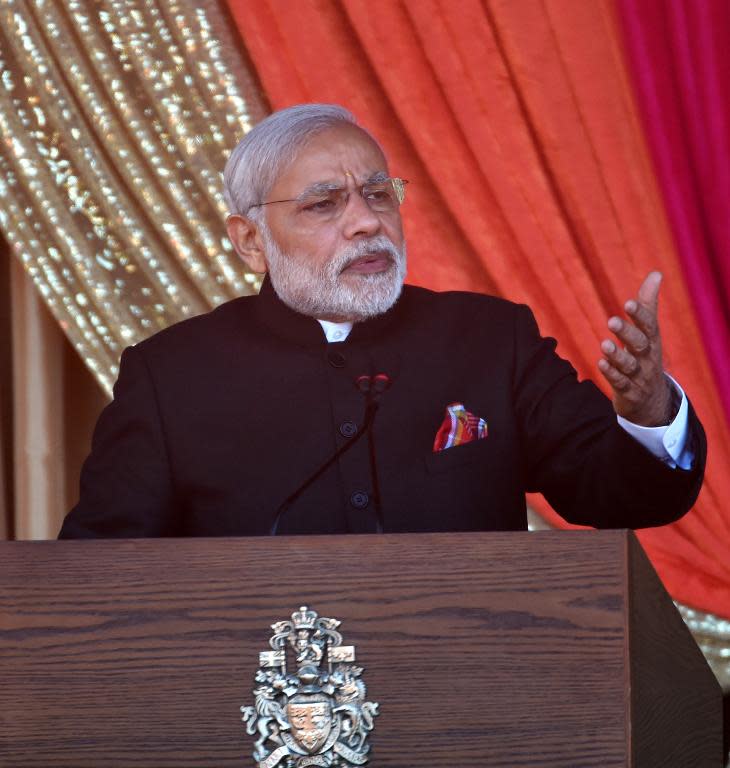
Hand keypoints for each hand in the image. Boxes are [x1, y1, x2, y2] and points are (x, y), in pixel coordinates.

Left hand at [597, 271, 671, 425]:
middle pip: (640, 345)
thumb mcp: (649, 332)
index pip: (649, 326)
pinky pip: (620, 383)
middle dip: (627, 333)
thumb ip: (648, 304)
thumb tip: (656, 273)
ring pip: (629, 365)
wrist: (652, 400)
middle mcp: (648, 358)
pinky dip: (611, 374)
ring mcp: (639, 376)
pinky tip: (601, 363)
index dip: (640, 315)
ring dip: (617, 355)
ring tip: (604, 343)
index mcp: (652, 341)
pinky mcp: (628, 392)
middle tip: (611, 320)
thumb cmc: (646, 357)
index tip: (628, 303)